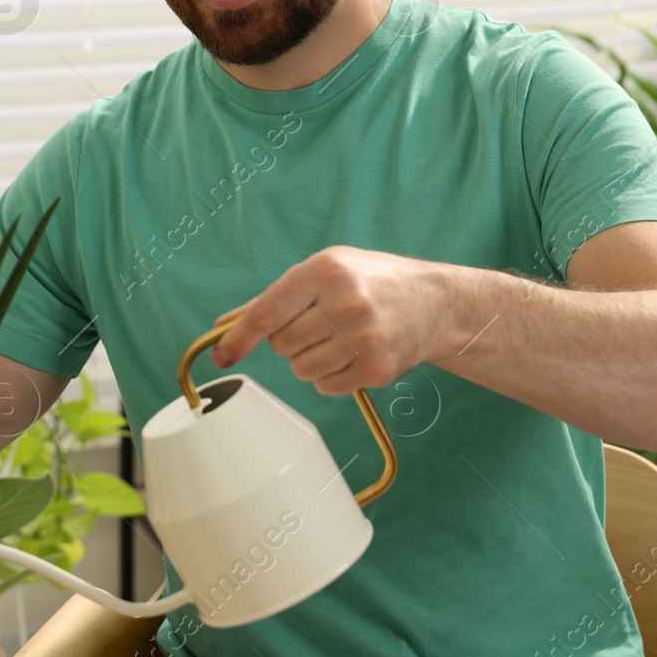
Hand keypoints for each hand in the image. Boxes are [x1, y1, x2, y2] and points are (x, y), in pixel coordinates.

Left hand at [209, 246, 444, 395]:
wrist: (435, 302)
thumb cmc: (372, 282)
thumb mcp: (324, 271)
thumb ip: (273, 299)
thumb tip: (224, 324)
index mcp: (325, 270)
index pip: (268, 312)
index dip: (239, 337)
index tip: (220, 355)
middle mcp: (345, 301)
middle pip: (282, 345)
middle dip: (291, 341)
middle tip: (319, 325)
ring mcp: (364, 336)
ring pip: (302, 369)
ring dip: (311, 361)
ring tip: (340, 338)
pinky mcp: (377, 367)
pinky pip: (327, 386)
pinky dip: (332, 377)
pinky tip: (354, 354)